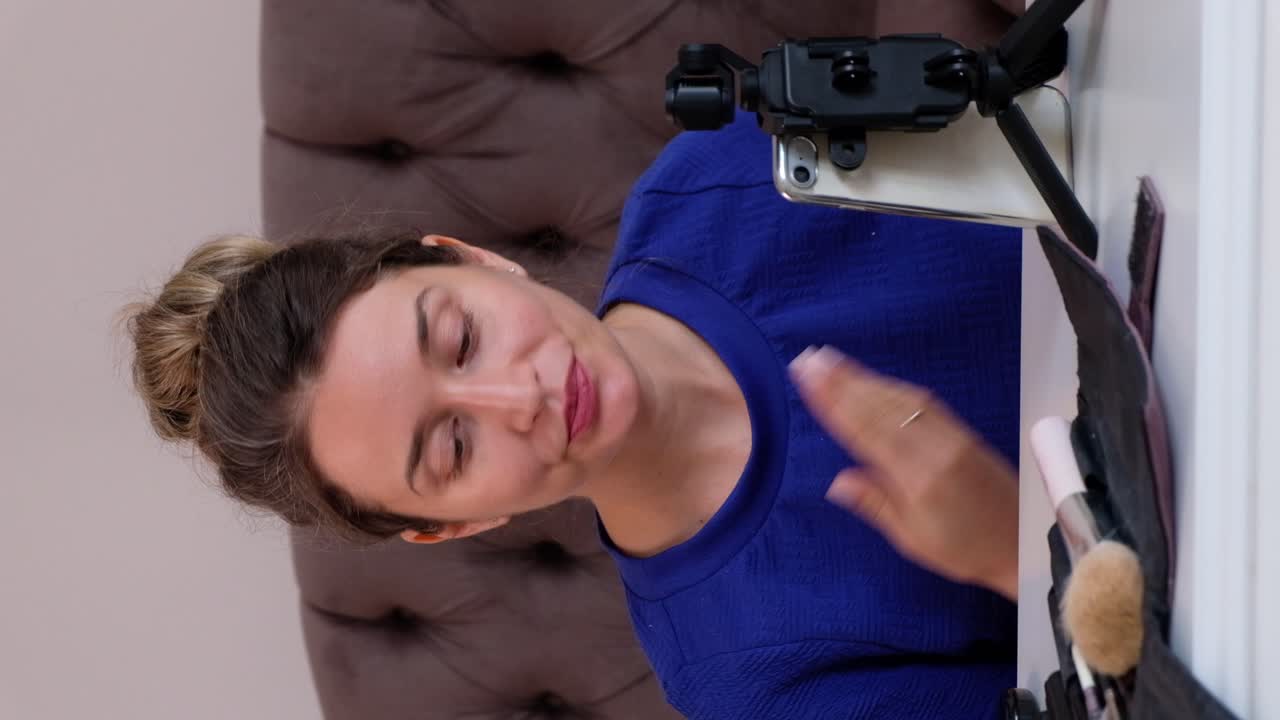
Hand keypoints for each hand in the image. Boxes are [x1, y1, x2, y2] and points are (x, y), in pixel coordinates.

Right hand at [789, 346, 1018, 599]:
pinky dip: (891, 387)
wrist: (1023, 542)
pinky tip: (873, 380)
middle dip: (842, 381)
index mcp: (918, 478)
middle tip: (809, 358)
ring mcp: (951, 435)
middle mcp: (934, 448)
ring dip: (863, 378)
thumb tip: (838, 481)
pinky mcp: (963, 431)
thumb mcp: (913, 539)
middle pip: (880, 407)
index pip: (866, 431)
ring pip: (900, 399)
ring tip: (830, 361)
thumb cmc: (963, 549)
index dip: (835, 402)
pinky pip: (922, 401)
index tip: (809, 379)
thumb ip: (876, 505)